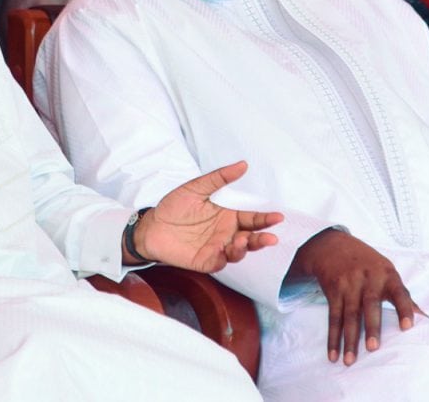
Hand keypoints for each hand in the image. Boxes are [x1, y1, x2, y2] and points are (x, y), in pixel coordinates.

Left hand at [130, 161, 283, 271]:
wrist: (151, 225)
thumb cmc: (174, 207)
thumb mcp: (196, 188)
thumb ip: (219, 178)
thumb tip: (243, 165)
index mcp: (227, 216)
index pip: (251, 219)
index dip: (265, 219)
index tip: (278, 217)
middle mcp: (226, 234)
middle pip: (250, 238)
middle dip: (261, 239)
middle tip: (270, 238)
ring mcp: (216, 248)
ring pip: (238, 252)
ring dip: (244, 248)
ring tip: (242, 240)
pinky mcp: (205, 261)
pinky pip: (219, 262)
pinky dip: (224, 258)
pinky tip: (224, 250)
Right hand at [288, 230, 417, 365]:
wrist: (332, 246)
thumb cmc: (367, 264)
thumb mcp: (387, 272)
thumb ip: (403, 295)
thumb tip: (427, 319)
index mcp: (387, 274)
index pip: (399, 293)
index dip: (404, 309)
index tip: (408, 327)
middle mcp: (368, 278)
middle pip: (370, 305)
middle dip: (371, 327)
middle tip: (373, 348)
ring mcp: (348, 284)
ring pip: (349, 315)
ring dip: (348, 339)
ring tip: (349, 361)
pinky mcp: (333, 290)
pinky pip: (333, 317)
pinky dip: (333, 337)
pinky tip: (333, 354)